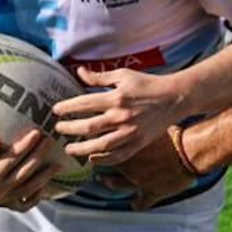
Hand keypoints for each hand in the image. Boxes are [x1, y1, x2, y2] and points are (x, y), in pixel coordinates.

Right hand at [0, 129, 63, 210]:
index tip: (38, 132)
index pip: (13, 159)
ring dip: (45, 176)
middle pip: (25, 172)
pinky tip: (45, 187)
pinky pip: (23, 204)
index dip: (26, 145)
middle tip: (51, 140)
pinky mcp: (1, 204)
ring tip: (58, 164)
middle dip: (40, 155)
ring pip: (29, 189)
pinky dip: (36, 197)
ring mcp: (1, 200)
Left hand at [53, 67, 189, 165]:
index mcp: (117, 98)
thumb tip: (79, 72)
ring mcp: (131, 132)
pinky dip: (104, 159)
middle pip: (89, 127)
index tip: (56, 110)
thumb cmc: (148, 84)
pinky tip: (92, 158)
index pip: (85, 103)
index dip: (67, 107)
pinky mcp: (139, 143)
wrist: (175, 98)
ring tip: (69, 149)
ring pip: (101, 145)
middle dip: (70, 129)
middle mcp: (122, 116)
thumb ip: (100, 76)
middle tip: (58, 129)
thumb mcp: (124, 75)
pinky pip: (118, 155)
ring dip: (82, 149)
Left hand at [102, 128, 197, 210]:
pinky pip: (141, 202)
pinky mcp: (152, 193)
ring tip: (107, 182)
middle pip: (108, 168)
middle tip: (95, 164)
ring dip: (111, 184)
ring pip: (119, 186)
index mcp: (127, 150)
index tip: (94, 148)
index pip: (105, 151)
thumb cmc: (173, 137)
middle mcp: (129, 167)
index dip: (98, 150)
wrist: (188, 152)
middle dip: (100, 166)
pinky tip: (135, 204)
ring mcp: (139, 182)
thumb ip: (138, 127)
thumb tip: (130, 117)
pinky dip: (137, 204)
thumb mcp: (152, 126)